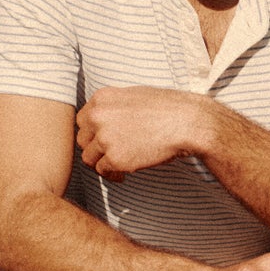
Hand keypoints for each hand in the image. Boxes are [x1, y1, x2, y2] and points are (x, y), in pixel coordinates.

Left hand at [76, 86, 207, 176]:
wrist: (187, 121)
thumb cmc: (168, 108)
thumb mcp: (134, 96)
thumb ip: (114, 107)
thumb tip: (104, 122)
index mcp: (102, 98)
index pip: (83, 120)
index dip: (93, 132)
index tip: (103, 140)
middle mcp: (98, 116)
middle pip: (82, 139)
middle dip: (95, 149)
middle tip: (109, 155)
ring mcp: (105, 137)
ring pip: (89, 158)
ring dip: (102, 163)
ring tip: (116, 166)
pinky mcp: (114, 158)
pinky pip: (103, 171)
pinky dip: (112, 175)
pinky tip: (123, 175)